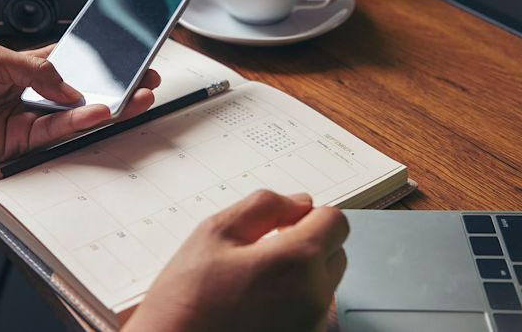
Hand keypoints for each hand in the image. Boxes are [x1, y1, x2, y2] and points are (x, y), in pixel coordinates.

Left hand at [0, 44, 159, 167]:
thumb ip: (36, 70)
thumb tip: (72, 88)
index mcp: (27, 65)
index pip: (74, 62)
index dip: (102, 60)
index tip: (129, 56)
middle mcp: (35, 92)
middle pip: (85, 89)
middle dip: (118, 85)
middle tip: (147, 79)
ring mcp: (32, 117)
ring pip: (79, 113)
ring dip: (110, 105)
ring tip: (138, 97)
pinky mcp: (25, 141)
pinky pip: (60, 131)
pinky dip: (82, 121)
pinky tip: (102, 110)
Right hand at [124, 190, 348, 331]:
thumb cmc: (186, 301)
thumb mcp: (215, 233)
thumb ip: (264, 207)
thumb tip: (299, 202)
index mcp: (298, 262)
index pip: (336, 221)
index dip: (308, 214)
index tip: (282, 222)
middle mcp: (315, 298)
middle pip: (335, 253)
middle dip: (307, 243)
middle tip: (262, 250)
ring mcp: (311, 327)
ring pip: (323, 284)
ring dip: (299, 274)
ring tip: (252, 282)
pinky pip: (310, 312)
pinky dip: (291, 302)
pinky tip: (254, 306)